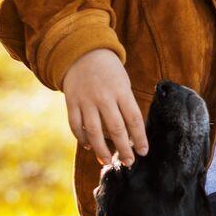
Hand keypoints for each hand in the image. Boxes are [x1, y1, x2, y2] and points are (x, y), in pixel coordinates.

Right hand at [59, 48, 147, 165]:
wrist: (83, 53)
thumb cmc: (109, 72)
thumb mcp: (123, 84)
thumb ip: (125, 106)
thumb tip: (130, 134)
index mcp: (121, 91)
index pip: (134, 119)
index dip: (140, 138)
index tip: (144, 152)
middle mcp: (104, 97)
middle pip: (115, 128)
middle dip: (123, 149)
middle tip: (129, 162)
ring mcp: (86, 100)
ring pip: (94, 131)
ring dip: (101, 149)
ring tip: (107, 161)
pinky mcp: (71, 102)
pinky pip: (76, 125)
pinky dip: (82, 138)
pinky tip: (88, 146)